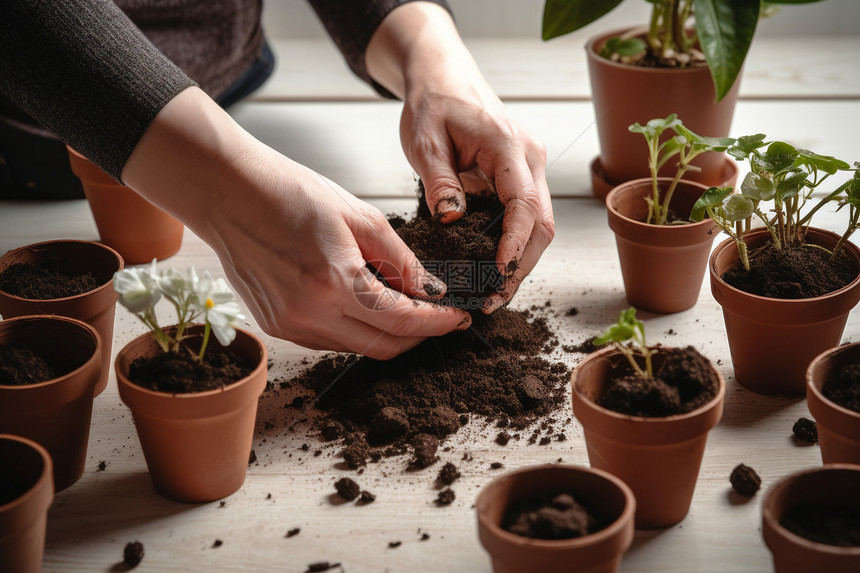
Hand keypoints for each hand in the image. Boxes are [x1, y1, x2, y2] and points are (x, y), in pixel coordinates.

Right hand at [122, 87, 470, 359]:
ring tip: (400, 303)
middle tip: (438, 317)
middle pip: (382, 347)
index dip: (437, 323)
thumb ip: (401, 261)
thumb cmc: (290, 193)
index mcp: (334, 283)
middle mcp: (309, 314)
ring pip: (356, 347)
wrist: (228, 192)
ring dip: (385, 333)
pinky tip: (360, 302)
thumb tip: (431, 291)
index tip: (457, 318)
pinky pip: (328, 340)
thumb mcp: (360, 217)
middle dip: (417, 336)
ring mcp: (288, 325)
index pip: (402, 321)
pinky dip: (353, 328)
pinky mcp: (276, 326)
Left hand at [366, 3, 554, 312]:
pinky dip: (514, 247)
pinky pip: (527, 218)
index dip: (515, 244)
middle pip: (543, 223)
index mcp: (508, 145)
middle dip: (522, 265)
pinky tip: (494, 271)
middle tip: (493, 299)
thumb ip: (439, 183)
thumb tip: (452, 221)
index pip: (525, 204)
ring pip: (540, 225)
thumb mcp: (424, 142)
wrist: (444, 81)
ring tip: (493, 295)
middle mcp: (530, 158)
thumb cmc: (433, 105)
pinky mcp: (522, 178)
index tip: (498, 274)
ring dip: (520, 261)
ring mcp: (530, 168)